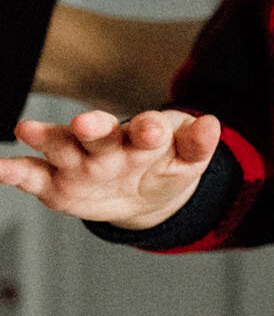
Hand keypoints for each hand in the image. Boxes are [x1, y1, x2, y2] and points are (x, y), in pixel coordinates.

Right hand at [0, 109, 217, 226]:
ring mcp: (80, 162)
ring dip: (47, 137)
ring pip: (62, 146)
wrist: (146, 192)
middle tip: (87, 122)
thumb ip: (197, 144)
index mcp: (144, 137)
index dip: (150, 129)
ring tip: (28, 129)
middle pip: (99, 133)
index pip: (147, 129)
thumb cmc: (167, 164)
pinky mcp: (55, 184)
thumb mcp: (188, 158)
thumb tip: (212, 123)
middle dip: (93, 127)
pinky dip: (14, 172)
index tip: (152, 128)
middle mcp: (108, 145)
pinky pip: (31, 176)